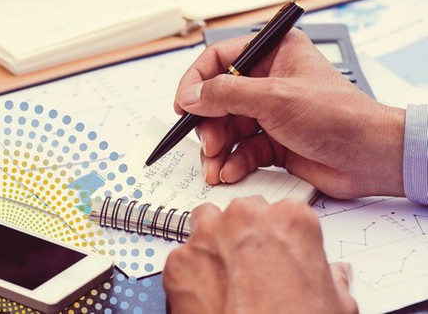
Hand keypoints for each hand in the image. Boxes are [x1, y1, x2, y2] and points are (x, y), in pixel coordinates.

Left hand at [163, 197, 356, 313]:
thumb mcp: (336, 304)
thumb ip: (333, 278)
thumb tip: (337, 275)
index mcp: (290, 220)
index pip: (282, 212)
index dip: (280, 237)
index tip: (280, 255)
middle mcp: (245, 218)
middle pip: (242, 213)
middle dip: (245, 235)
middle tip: (254, 270)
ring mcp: (207, 237)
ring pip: (206, 223)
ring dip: (214, 243)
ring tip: (228, 278)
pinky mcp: (178, 262)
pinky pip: (182, 258)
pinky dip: (191, 274)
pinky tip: (209, 297)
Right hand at [174, 29, 405, 198]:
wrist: (371, 158)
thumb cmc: (338, 116)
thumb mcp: (274, 98)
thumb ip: (226, 94)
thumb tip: (191, 96)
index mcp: (273, 53)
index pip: (218, 58)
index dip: (195, 82)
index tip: (183, 106)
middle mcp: (269, 79)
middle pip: (217, 98)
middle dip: (208, 124)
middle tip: (208, 143)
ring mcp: (270, 112)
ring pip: (226, 127)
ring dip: (217, 148)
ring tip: (215, 165)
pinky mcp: (274, 141)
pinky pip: (241, 149)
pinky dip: (233, 161)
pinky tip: (231, 172)